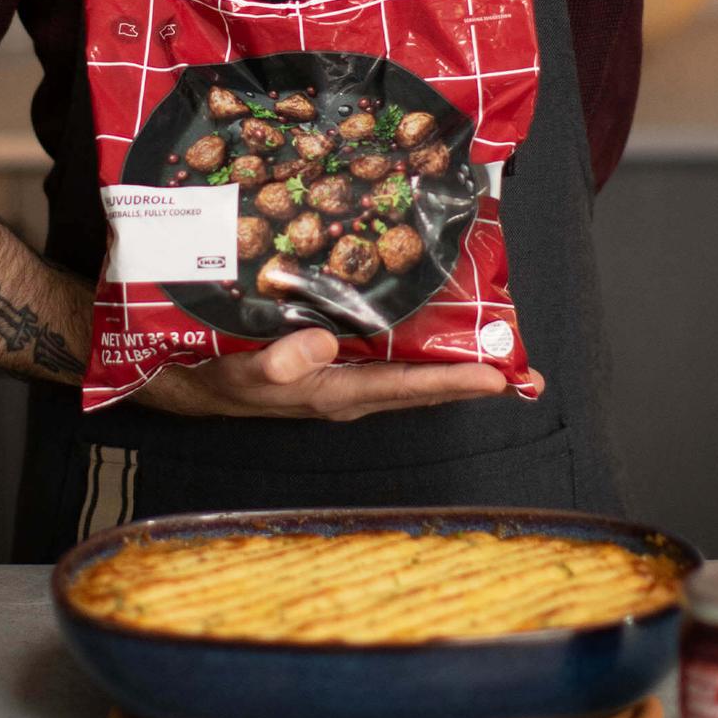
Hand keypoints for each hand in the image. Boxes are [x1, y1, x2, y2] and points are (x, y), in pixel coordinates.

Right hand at [133, 329, 544, 421]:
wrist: (191, 380)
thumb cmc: (219, 375)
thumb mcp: (241, 369)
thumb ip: (278, 362)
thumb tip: (321, 343)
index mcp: (335, 393)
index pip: (406, 386)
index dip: (454, 381)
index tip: (499, 377)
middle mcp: (351, 388)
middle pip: (424, 384)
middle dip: (473, 376)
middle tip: (526, 369)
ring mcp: (347, 377)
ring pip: (413, 372)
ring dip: (454, 361)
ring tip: (499, 346)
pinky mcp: (338, 362)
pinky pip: (391, 356)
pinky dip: (421, 345)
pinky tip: (438, 324)